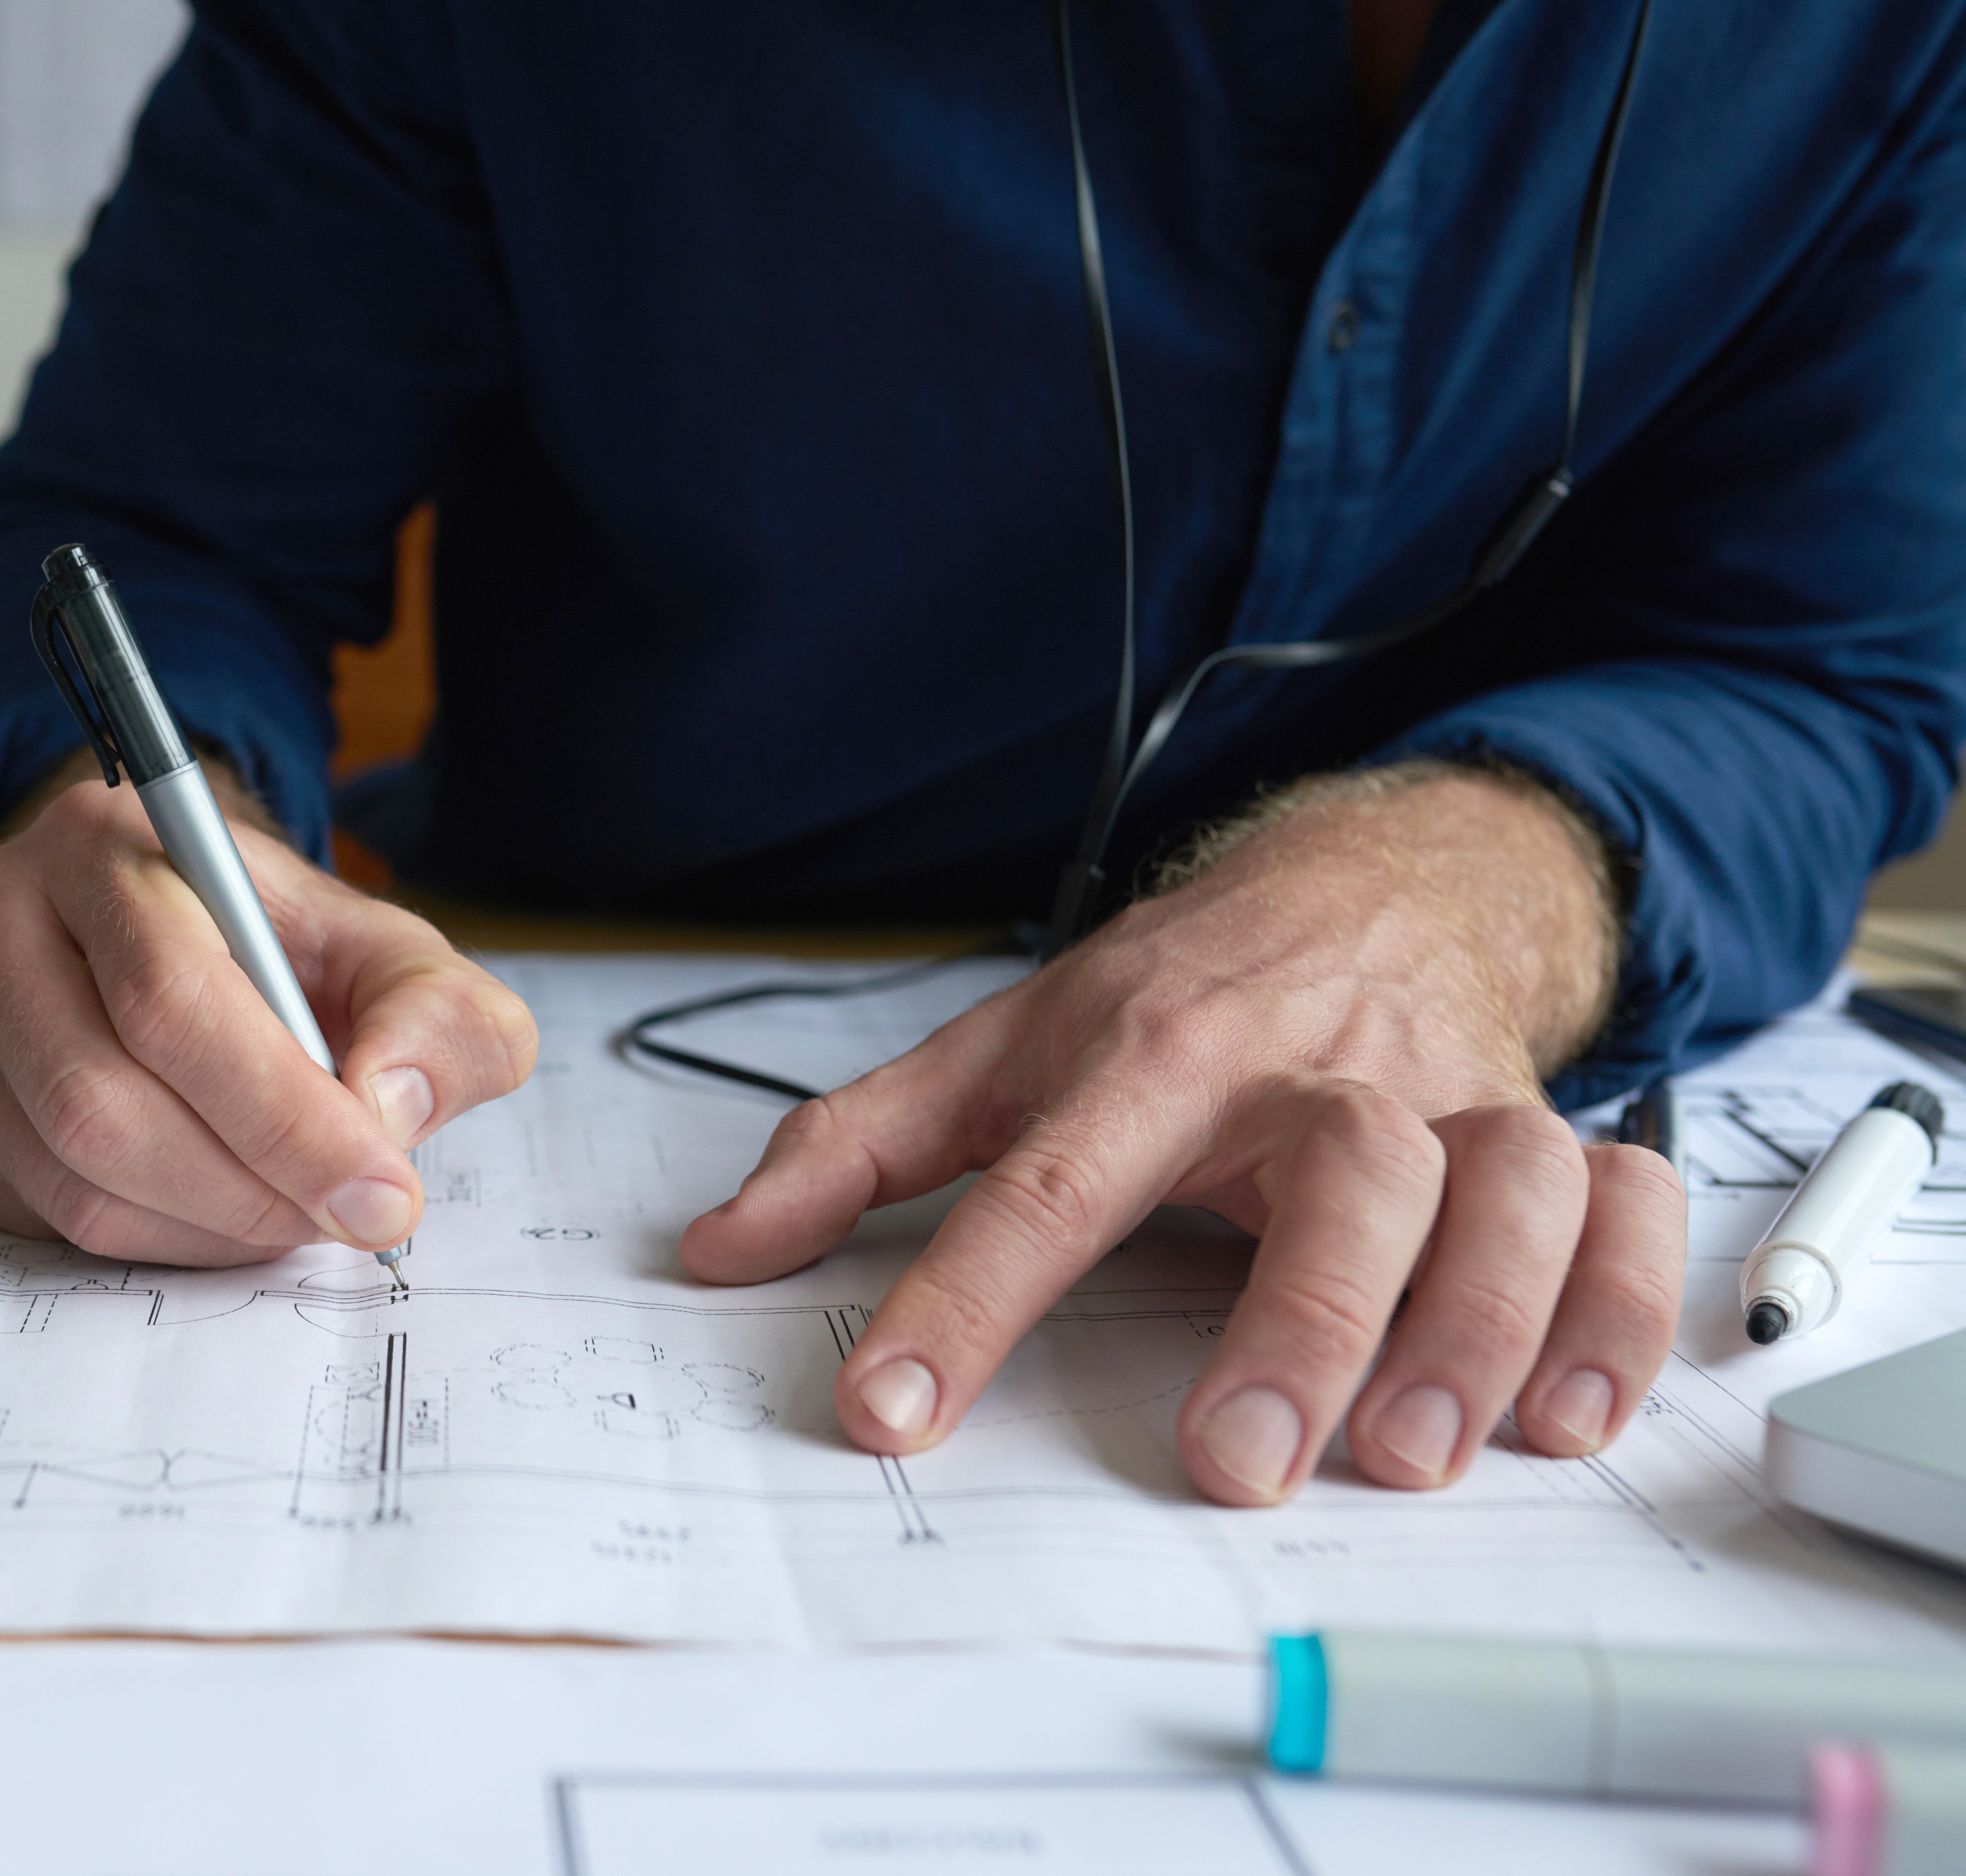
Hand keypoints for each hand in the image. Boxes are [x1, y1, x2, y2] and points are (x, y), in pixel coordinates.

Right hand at [0, 767, 537, 1263]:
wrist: (173, 932)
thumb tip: (387, 1107)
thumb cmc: (280, 948)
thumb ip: (442, 1019)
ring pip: (69, 1175)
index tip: (382, 1191)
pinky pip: (38, 1213)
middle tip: (343, 1216)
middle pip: (102, 1101)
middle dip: (249, 1188)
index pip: (172, 998)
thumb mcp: (394, 955)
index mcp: (103, 840)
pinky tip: (212, 1206)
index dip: (283, 1115)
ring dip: (204, 1224)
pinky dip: (149, 1237)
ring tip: (287, 1208)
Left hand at [679, 763, 1684, 1505]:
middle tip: (1240, 1458)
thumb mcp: (996, 1050)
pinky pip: (1623, 1208)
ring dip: (1479, 1322)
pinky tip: (1573, 1415)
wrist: (1358, 878)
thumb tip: (712, 1248)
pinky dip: (1621, 1306)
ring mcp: (1447, 1095)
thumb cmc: (1171, 989)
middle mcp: (1311, 1070)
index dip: (958, 1306)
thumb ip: (850, 1150)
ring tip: (1420, 1455)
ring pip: (1505, 1187)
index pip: (1041, 1185)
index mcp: (1152, 1052)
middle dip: (1300, 1320)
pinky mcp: (1548, 1123)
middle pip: (1336, 1174)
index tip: (889, 1412)